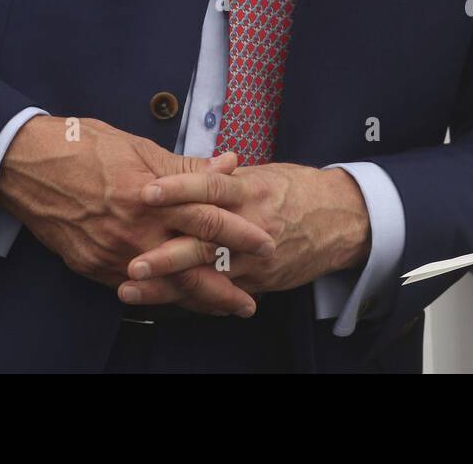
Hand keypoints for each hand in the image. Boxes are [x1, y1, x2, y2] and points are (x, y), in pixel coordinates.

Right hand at [0, 117, 274, 315]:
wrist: (27, 165)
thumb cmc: (84, 145)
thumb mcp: (139, 147)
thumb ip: (185, 166)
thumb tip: (228, 165)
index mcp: (150, 194)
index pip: (206, 218)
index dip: (239, 233)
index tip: (265, 243)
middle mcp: (134, 230)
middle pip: (189, 267)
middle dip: (223, 287)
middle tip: (249, 302)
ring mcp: (112, 253)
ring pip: (163, 286)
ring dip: (195, 300)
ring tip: (221, 309)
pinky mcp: (92, 266)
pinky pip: (132, 287)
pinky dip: (158, 294)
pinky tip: (174, 299)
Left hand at [118, 162, 370, 308]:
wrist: (341, 220)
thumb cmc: (296, 189)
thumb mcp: (262, 174)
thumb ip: (224, 177)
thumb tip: (187, 170)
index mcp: (250, 191)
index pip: (210, 187)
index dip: (178, 189)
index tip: (146, 192)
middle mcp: (251, 226)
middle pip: (205, 241)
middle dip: (166, 254)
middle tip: (131, 261)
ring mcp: (255, 259)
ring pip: (207, 275)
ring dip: (167, 285)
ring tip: (132, 289)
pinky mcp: (258, 282)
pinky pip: (220, 293)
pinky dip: (190, 298)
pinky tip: (160, 302)